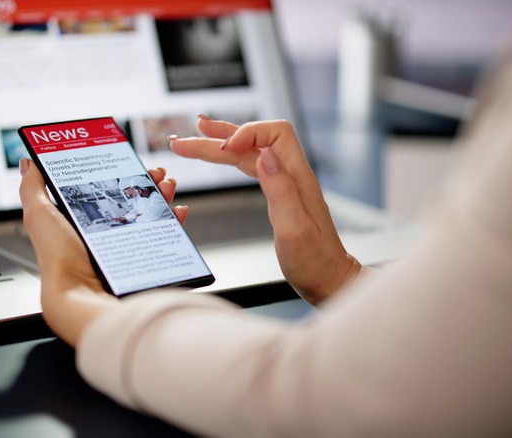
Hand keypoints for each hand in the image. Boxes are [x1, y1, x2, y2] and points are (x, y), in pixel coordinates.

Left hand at [18, 159, 186, 344]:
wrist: (82, 295)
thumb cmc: (59, 259)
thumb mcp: (39, 215)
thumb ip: (32, 187)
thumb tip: (28, 162)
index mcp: (82, 223)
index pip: (104, 191)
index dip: (118, 173)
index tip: (130, 159)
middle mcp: (105, 235)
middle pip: (131, 200)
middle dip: (145, 182)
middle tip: (154, 172)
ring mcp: (126, 249)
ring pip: (150, 215)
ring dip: (162, 196)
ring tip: (167, 185)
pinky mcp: (145, 262)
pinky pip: (165, 238)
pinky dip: (174, 222)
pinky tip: (177, 211)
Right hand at [170, 116, 360, 302]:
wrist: (328, 278)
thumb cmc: (314, 260)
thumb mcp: (295, 230)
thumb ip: (280, 190)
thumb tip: (265, 155)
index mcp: (298, 177)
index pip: (275, 133)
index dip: (247, 133)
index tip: (223, 148)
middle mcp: (291, 174)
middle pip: (253, 141)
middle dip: (217, 137)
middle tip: (183, 141)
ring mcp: (284, 182)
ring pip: (248, 153)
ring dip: (217, 145)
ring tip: (189, 142)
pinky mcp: (277, 193)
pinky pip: (249, 167)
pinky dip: (229, 160)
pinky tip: (218, 156)